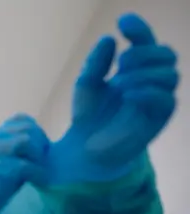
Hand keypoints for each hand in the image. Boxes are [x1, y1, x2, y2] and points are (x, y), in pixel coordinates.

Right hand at [0, 114, 48, 213]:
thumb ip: (14, 150)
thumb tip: (42, 148)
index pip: (18, 119)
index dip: (35, 129)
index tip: (41, 145)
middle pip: (25, 128)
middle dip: (40, 142)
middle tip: (44, 158)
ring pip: (25, 141)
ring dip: (38, 155)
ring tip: (40, 168)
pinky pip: (25, 165)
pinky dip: (38, 172)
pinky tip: (39, 180)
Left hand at [47, 13, 178, 183]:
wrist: (84, 149)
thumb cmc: (88, 115)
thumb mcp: (86, 84)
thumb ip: (96, 62)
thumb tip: (109, 38)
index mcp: (132, 70)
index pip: (145, 42)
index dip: (139, 28)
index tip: (121, 22)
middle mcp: (147, 82)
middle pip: (166, 54)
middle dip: (144, 52)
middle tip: (121, 63)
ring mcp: (154, 100)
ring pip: (170, 74)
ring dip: (145, 72)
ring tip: (121, 82)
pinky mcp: (156, 120)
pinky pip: (166, 99)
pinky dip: (147, 91)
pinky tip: (128, 94)